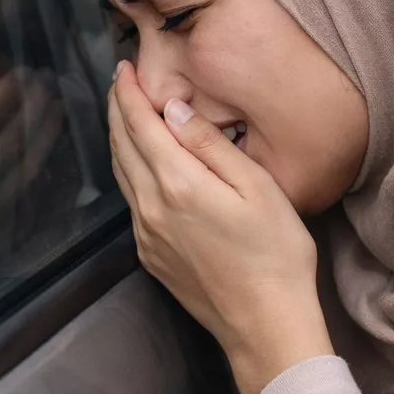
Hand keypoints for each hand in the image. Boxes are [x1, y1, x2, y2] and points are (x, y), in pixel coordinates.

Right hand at [0, 68, 63, 342]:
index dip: (4, 97)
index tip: (21, 74)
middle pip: (9, 144)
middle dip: (32, 109)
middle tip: (47, 82)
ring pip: (26, 171)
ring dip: (45, 137)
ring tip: (58, 109)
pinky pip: (29, 202)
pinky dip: (44, 175)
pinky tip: (52, 156)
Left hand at [108, 61, 331, 393]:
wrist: (265, 325)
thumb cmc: (276, 255)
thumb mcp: (257, 187)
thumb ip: (210, 145)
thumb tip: (174, 109)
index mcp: (176, 183)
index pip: (139, 124)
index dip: (128, 92)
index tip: (124, 67)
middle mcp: (150, 207)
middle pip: (121, 146)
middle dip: (117, 110)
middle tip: (120, 82)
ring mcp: (146, 234)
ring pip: (121, 174)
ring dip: (119, 140)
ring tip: (124, 115)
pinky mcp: (150, 255)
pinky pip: (131, 202)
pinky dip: (129, 172)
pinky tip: (141, 165)